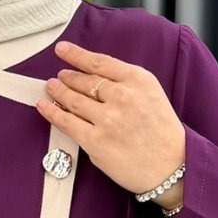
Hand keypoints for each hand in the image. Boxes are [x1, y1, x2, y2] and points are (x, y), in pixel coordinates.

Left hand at [35, 40, 185, 201]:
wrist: (173, 167)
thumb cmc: (163, 133)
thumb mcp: (152, 95)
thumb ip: (127, 84)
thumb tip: (95, 78)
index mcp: (138, 80)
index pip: (100, 62)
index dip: (76, 55)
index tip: (62, 50)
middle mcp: (122, 96)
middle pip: (85, 81)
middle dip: (68, 77)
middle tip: (60, 76)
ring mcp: (107, 119)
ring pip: (73, 100)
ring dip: (58, 91)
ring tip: (51, 87)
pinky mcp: (95, 141)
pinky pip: (67, 122)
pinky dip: (51, 112)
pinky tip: (44, 106)